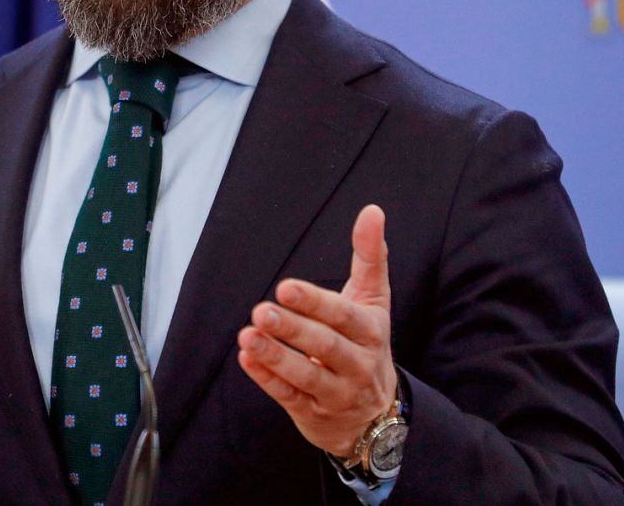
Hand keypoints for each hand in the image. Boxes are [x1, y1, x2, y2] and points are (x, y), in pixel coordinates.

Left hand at [237, 204, 397, 458]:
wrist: (377, 414)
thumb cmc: (366, 342)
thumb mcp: (373, 300)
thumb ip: (370, 256)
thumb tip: (373, 211)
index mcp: (370, 332)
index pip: (344, 316)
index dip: (315, 302)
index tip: (286, 287)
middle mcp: (358, 364)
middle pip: (325, 345)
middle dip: (293, 329)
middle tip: (262, 310)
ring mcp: (336, 392)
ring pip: (306, 375)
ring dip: (275, 356)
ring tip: (247, 336)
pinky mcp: (312, 412)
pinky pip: (288, 397)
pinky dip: (267, 379)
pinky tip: (246, 359)